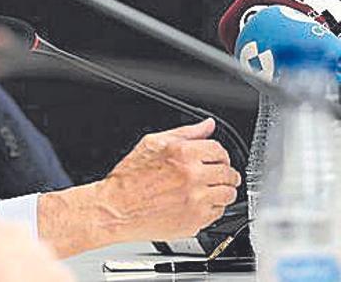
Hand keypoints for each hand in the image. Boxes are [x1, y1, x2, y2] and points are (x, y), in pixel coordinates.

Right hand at [38, 118, 240, 256]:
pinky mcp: (196, 220)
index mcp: (183, 153)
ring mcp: (196, 200)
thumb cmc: (128, 178)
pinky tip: (195, 204)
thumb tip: (207, 125)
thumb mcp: (151, 144)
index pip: (219, 150)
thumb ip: (185, 133)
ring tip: (206, 191)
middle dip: (224, 173)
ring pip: (228, 194)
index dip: (218, 154)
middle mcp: (192, 176)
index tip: (215, 159)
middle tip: (213, 176)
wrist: (116, 209)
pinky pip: (218, 213)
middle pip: (229, 173)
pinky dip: (211, 209)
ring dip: (221, 191)